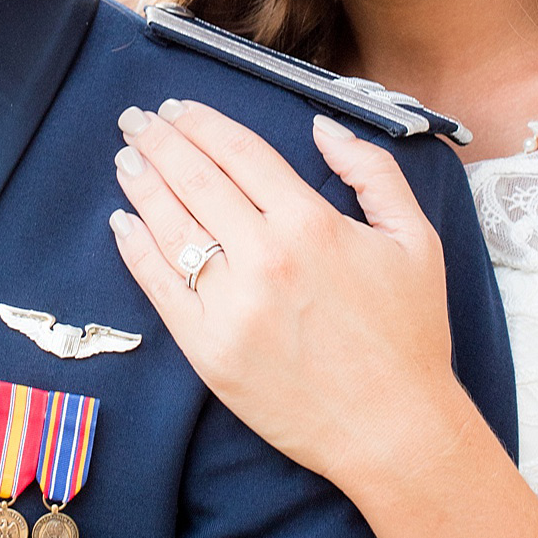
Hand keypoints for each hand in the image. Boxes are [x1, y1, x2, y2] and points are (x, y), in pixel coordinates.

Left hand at [108, 99, 469, 502]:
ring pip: (171, 227)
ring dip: (142, 185)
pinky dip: (136, 249)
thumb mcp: (414, 240)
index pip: (240, 152)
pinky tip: (123, 223)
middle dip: (159, 141)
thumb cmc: (409, 336)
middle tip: (136, 120)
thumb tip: (323, 129)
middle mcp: (264, 258)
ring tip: (126, 159)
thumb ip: (373, 172)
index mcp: (311, 224)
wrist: (396, 429)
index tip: (179, 108)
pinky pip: (159, 287)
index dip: (202, 123)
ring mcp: (231, 306)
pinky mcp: (208, 351)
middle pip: (195, 180)